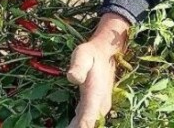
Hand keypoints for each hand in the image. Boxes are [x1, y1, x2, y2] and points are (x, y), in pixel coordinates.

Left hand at [66, 13, 129, 127]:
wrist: (105, 54)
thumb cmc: (90, 53)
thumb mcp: (83, 55)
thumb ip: (78, 66)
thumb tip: (72, 77)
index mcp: (96, 95)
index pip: (88, 118)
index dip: (82, 127)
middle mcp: (99, 105)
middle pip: (88, 125)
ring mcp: (98, 107)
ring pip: (87, 124)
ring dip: (76, 127)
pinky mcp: (94, 107)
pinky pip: (86, 121)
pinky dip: (77, 125)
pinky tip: (68, 127)